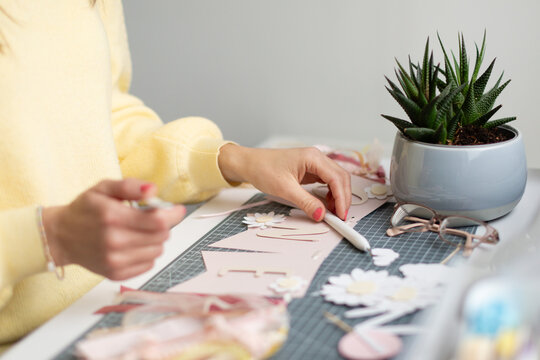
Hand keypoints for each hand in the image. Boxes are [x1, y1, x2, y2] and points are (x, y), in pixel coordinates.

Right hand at [42, 179, 185, 279]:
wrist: (60, 236)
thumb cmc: (85, 210)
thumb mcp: (104, 188)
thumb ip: (130, 186)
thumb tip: (153, 190)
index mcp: (113, 217)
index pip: (159, 221)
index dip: (173, 214)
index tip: (176, 210)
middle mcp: (114, 241)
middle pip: (162, 236)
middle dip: (162, 225)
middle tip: (151, 219)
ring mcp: (114, 260)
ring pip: (158, 251)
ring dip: (155, 240)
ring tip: (139, 232)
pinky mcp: (115, 273)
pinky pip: (149, 264)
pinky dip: (147, 253)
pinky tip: (133, 245)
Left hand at [218, 144, 350, 220]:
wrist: (249, 163)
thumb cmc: (263, 169)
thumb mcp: (285, 189)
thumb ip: (305, 202)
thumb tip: (321, 214)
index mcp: (312, 157)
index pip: (336, 178)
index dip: (342, 198)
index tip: (341, 214)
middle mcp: (316, 157)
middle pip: (341, 177)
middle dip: (343, 197)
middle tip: (340, 216)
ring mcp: (314, 163)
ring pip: (336, 179)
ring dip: (338, 195)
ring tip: (333, 212)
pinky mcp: (310, 169)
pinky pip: (327, 181)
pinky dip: (330, 193)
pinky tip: (326, 203)